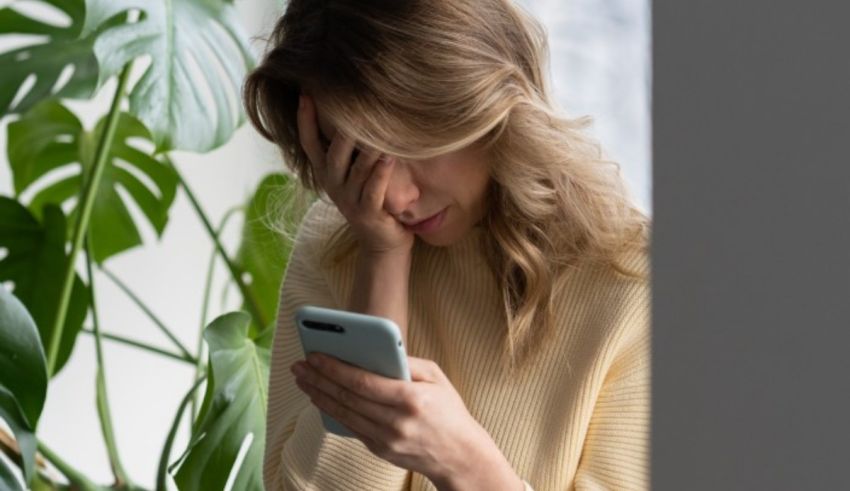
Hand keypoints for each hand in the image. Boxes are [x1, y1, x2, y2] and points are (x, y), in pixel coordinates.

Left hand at [290, 353, 494, 483]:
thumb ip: (407, 362)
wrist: (460, 456)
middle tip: (299, 365)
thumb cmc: (450, 411)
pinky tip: (320, 397)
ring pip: (343, 413)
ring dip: (318, 395)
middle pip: (347, 397)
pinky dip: (331, 411)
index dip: (335, 368)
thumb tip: (374, 351)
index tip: (315, 355)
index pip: (363, 381)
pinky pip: (350, 426)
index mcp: (411, 398)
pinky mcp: (380, 450)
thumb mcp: (437, 377)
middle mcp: (395, 421)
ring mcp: (386, 439)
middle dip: (318, 379)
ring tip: (303, 379)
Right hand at [297, 94, 414, 254]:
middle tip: (349, 103)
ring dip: (367, 148)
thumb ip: (351, 149)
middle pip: (333, 153)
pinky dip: (381, 172)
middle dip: (341, 129)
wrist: (384, 242)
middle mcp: (334, 186)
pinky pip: (373, 190)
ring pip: (356, 170)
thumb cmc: (372, 200)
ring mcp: (349, 201)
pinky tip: (390, 156)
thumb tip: (354, 112)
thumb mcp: (356, 173)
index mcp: (327, 174)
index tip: (305, 93)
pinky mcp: (368, 214)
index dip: (305, 120)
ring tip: (377, 125)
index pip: (309, 143)